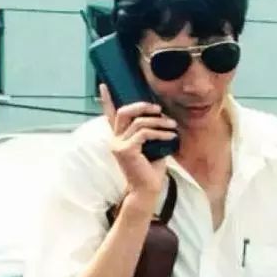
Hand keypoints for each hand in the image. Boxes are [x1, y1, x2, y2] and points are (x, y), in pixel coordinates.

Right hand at [100, 83, 177, 197]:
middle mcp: (115, 140)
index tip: (103, 85)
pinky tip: (172, 136)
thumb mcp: (151, 148)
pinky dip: (160, 133)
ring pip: (138, 122)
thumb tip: (160, 118)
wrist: (148, 191)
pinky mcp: (126, 150)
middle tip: (158, 109)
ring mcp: (119, 145)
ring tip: (172, 125)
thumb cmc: (151, 171)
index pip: (110, 116)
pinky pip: (144, 133)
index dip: (107, 100)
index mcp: (119, 138)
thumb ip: (149, 133)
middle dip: (142, 106)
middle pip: (124, 112)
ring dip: (158, 122)